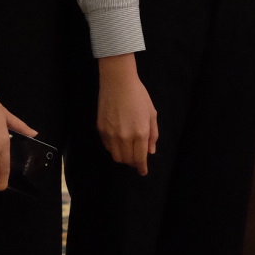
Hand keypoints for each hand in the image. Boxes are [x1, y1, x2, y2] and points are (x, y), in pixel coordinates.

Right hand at [97, 54, 158, 173]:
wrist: (118, 82)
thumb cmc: (138, 95)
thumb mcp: (151, 113)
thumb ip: (152, 134)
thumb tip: (150, 151)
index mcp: (140, 133)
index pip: (140, 158)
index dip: (142, 168)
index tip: (143, 172)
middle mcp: (125, 137)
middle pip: (127, 160)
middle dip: (133, 163)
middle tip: (136, 159)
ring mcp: (111, 134)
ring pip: (116, 156)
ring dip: (123, 158)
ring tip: (128, 151)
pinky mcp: (101, 130)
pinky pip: (107, 147)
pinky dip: (114, 148)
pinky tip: (118, 141)